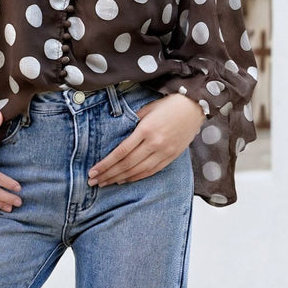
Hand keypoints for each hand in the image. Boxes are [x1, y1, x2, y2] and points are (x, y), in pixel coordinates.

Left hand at [87, 93, 204, 186]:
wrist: (195, 106)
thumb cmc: (169, 104)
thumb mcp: (147, 108)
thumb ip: (132, 122)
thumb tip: (118, 134)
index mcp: (146, 130)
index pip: (121, 152)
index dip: (106, 164)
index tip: (93, 171)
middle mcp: (155, 144)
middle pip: (127, 164)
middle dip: (108, 174)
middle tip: (93, 181)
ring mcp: (164, 152)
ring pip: (138, 171)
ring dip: (120, 178)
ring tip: (105, 183)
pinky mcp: (171, 157)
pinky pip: (151, 171)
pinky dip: (136, 177)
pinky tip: (125, 180)